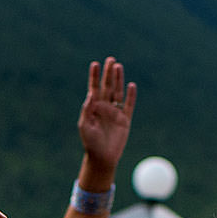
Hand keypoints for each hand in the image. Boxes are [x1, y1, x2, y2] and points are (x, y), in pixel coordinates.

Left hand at [74, 57, 134, 180]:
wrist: (102, 158)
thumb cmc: (90, 142)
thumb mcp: (85, 126)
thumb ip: (87, 110)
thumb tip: (90, 94)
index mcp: (93, 108)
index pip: (94, 88)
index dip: (94, 77)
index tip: (95, 64)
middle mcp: (104, 107)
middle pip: (107, 86)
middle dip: (108, 74)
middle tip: (110, 59)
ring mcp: (115, 113)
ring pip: (118, 92)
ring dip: (118, 80)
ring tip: (118, 67)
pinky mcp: (125, 120)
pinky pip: (129, 105)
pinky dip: (131, 96)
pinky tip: (131, 85)